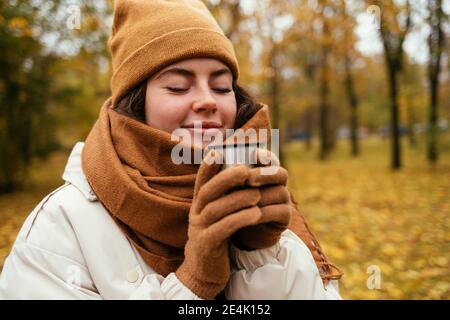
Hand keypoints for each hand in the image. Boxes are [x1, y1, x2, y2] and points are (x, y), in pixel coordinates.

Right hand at [176, 150, 262, 298]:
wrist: (204, 270)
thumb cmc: (216, 236)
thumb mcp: (217, 215)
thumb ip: (224, 197)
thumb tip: (240, 172)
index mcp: (199, 204)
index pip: (202, 180)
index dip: (209, 164)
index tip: (220, 149)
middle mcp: (196, 213)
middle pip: (208, 191)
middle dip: (227, 178)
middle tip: (246, 170)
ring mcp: (198, 229)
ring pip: (216, 209)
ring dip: (237, 200)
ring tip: (257, 195)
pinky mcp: (206, 245)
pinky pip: (222, 229)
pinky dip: (239, 220)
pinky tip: (255, 214)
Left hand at [231, 148, 291, 250]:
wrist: (238, 234)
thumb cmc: (230, 206)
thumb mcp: (225, 189)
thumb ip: (222, 172)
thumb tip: (212, 151)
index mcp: (263, 171)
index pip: (269, 159)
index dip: (263, 155)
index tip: (252, 154)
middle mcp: (277, 184)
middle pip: (280, 173)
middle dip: (264, 174)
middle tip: (248, 179)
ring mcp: (284, 200)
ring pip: (280, 192)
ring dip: (261, 196)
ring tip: (244, 200)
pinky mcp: (285, 217)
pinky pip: (280, 212)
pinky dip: (264, 213)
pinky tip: (250, 215)